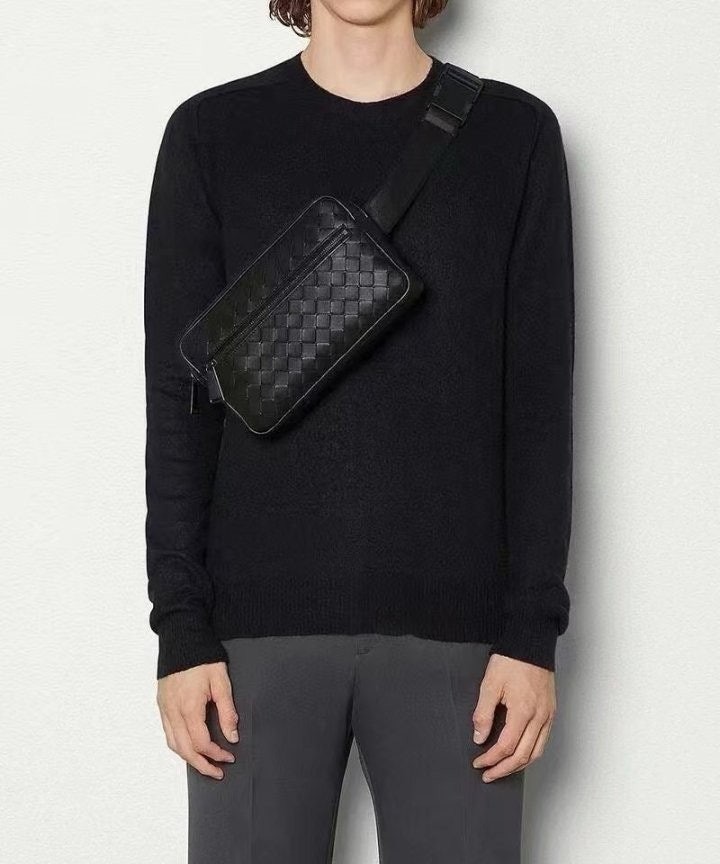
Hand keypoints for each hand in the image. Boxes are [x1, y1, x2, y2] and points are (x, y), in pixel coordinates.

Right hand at [156, 661, 238, 779]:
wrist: (181, 638)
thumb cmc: (203, 657)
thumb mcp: (221, 681)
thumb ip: (227, 711)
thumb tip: (232, 737)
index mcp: (189, 707)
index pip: (201, 742)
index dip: (216, 754)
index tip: (230, 757)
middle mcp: (172, 711)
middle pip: (184, 750)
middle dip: (202, 765)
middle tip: (218, 772)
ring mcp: (164, 708)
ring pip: (173, 744)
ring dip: (188, 758)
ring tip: (205, 764)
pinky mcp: (161, 704)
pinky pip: (168, 732)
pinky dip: (178, 745)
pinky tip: (190, 746)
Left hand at [472, 653, 555, 781]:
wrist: (531, 643)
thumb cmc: (511, 660)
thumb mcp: (490, 684)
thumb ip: (483, 713)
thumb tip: (480, 737)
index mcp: (523, 711)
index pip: (506, 746)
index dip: (491, 758)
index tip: (478, 762)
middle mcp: (540, 717)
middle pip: (523, 756)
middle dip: (503, 768)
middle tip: (488, 774)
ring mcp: (548, 716)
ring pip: (536, 752)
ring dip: (518, 765)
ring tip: (502, 769)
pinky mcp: (551, 712)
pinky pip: (543, 741)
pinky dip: (530, 753)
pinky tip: (519, 754)